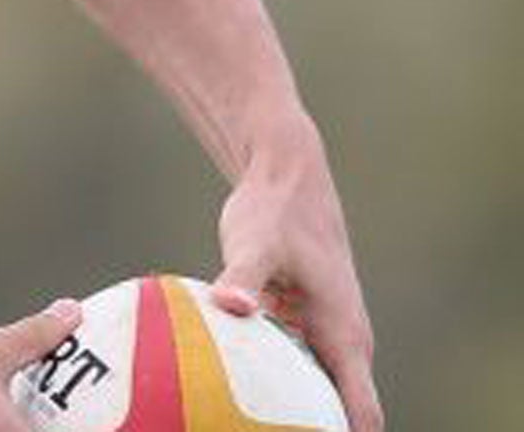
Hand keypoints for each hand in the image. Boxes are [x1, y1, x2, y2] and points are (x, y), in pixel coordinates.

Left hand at [211, 115, 381, 431]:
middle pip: (335, 412)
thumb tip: (229, 304)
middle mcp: (341, 343)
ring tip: (233, 422)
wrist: (283, 177)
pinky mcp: (298, 324)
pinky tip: (221, 389)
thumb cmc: (275, 210)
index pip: (362, 414)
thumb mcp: (254, 242)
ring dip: (284, 410)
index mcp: (344, 336)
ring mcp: (321, 334)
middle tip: (248, 431)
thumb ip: (242, 276)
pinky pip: (286, 366)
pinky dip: (266, 380)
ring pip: (309, 390)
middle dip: (304, 426)